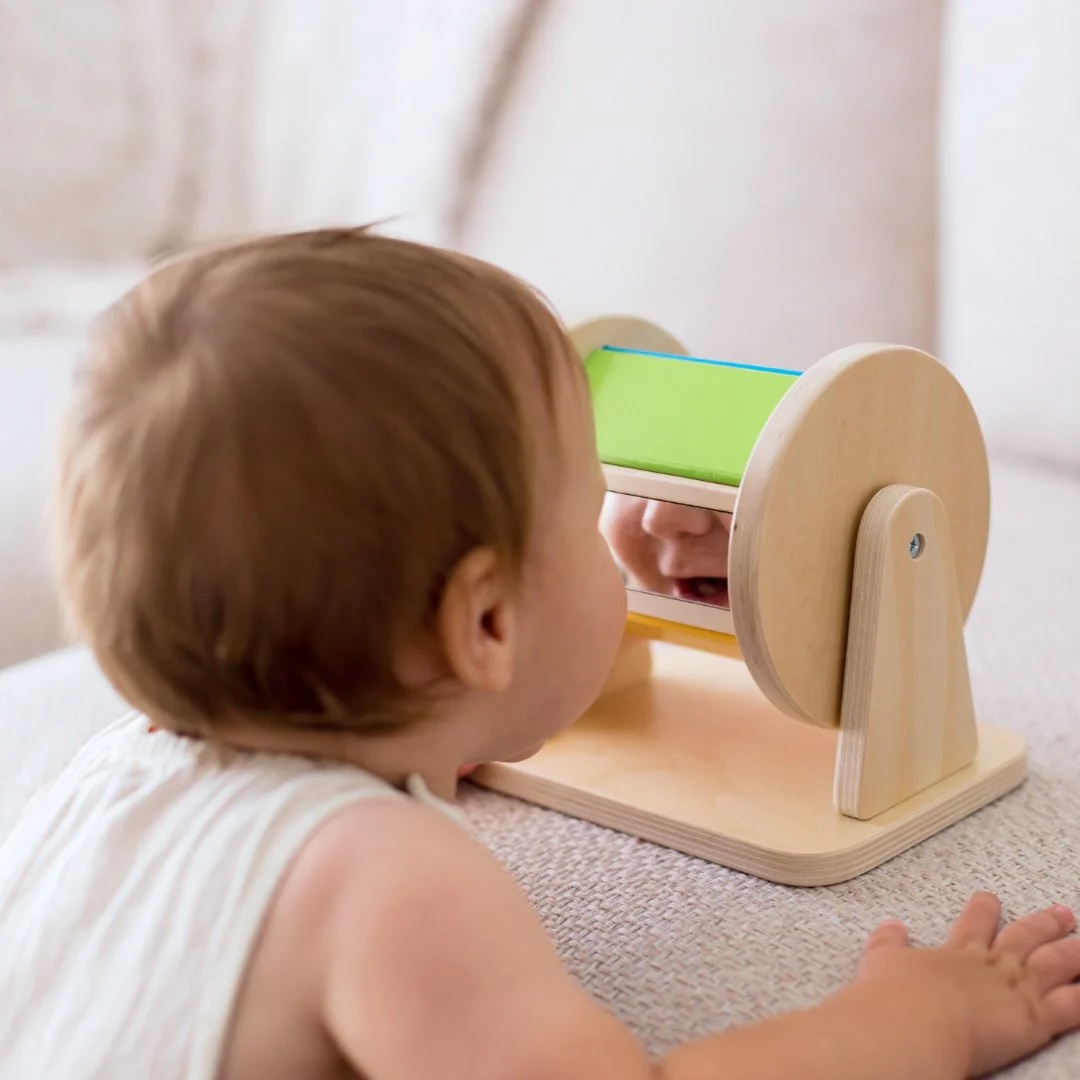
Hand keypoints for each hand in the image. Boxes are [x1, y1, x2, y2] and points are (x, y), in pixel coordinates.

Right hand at [856, 892, 1079, 1076]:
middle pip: (1024, 937)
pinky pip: (1071, 1006)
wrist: (910, 1023)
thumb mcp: (880, 961)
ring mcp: (1015, 989)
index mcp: (956, 953)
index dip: (985, 909)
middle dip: (1043, 924)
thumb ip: (888, 943)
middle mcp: (990, 966)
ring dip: (1074, 951)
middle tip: (1061, 914)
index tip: (992, 897)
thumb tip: (891, 926)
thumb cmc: (892, 997)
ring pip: (1055, 964)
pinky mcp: (1033, 1018)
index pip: (975, 924)